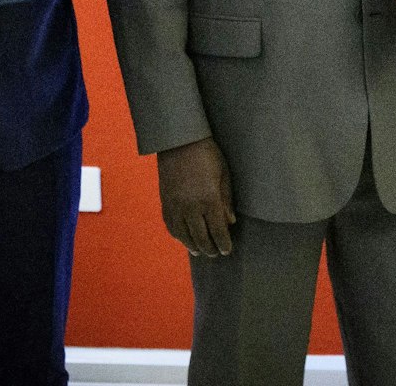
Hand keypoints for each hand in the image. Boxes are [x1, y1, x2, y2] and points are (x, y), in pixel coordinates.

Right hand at [158, 136, 234, 257]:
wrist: (180, 142)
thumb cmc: (208, 155)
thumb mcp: (224, 175)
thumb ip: (226, 201)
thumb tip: (230, 222)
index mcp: (208, 199)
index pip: (218, 231)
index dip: (223, 243)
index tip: (228, 251)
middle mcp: (190, 207)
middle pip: (201, 237)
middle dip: (210, 248)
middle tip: (216, 254)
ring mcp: (175, 206)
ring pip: (184, 235)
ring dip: (193, 246)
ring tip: (200, 252)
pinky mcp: (165, 203)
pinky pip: (171, 226)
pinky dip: (178, 236)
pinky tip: (185, 239)